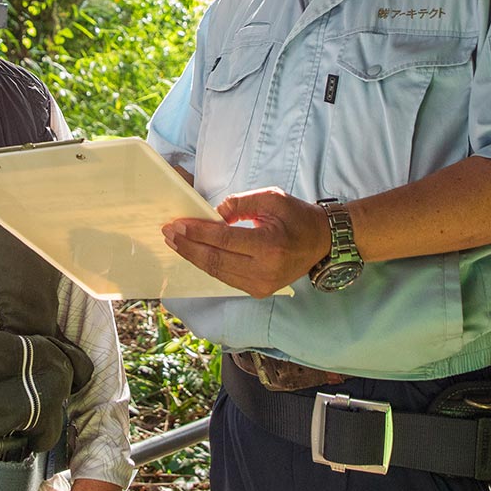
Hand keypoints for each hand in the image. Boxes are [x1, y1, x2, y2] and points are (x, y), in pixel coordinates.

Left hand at [162, 187, 329, 297]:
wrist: (321, 241)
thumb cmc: (296, 216)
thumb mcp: (271, 199)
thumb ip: (239, 204)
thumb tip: (212, 214)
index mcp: (270, 246)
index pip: (224, 240)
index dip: (198, 233)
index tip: (177, 224)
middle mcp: (265, 271)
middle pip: (216, 260)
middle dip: (188, 246)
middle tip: (168, 233)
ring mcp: (262, 286)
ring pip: (217, 272)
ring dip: (193, 257)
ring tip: (175, 242)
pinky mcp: (259, 291)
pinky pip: (226, 278)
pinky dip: (208, 265)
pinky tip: (194, 253)